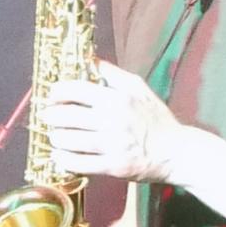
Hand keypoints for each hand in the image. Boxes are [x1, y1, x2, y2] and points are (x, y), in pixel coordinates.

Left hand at [41, 62, 179, 183]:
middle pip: (66, 116)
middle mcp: (112, 120)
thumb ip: (113, 74)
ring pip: (69, 141)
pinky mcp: (113, 166)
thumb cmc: (156, 118)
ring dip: (56, 138)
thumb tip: (90, 60)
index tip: (52, 96)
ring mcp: (111, 145)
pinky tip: (60, 156)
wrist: (176, 151)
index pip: (76, 90)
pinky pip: (79, 164)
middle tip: (48, 118)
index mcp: (117, 98)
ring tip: (56, 137)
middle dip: (51, 116)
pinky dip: (64, 160)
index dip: (57, 92)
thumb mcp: (139, 88)